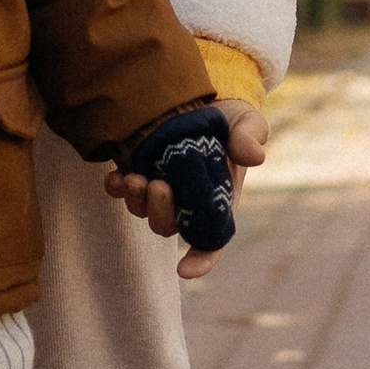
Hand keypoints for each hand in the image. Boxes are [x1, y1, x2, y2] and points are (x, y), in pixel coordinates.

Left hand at [102, 96, 265, 277]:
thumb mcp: (248, 123)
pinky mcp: (138, 170)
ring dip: (136, 202)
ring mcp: (160, 188)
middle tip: (160, 185)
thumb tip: (254, 157)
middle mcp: (186, 202)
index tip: (184, 270)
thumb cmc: (230, 120)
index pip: (211, 242)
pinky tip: (116, 175)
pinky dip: (116, 188)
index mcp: (216, 201)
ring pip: (142, 212)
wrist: (200, 98)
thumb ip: (250, 138)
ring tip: (136, 178)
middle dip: (160, 213)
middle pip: (168, 227)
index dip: (200, 261)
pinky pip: (121, 191)